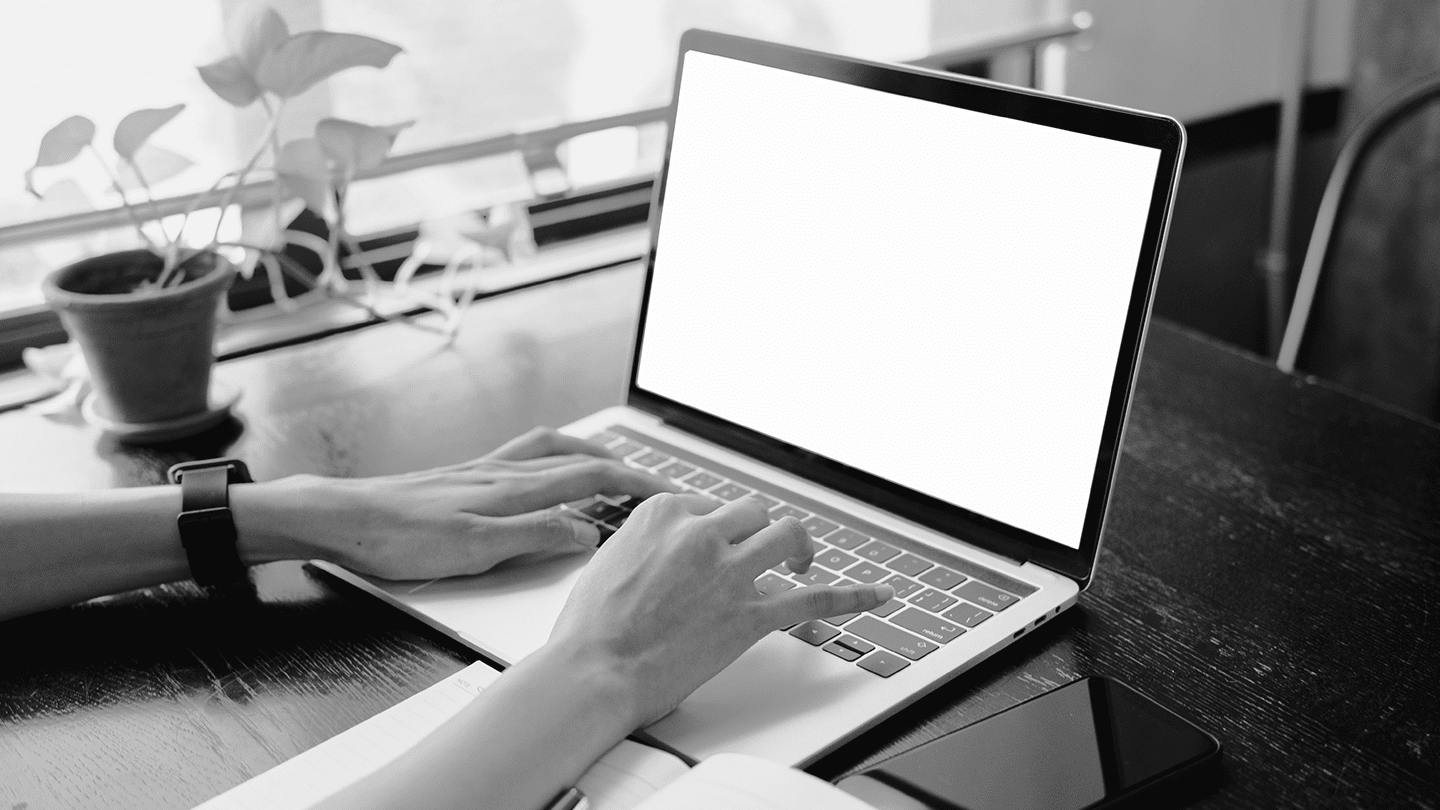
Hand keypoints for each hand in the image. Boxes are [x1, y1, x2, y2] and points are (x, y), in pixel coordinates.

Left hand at [239, 427, 677, 579]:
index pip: (590, 479)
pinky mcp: (462, 478)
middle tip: (649, 478)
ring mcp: (481, 472)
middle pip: (575, 457)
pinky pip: (522, 458)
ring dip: (586, 454)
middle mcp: (502, 472)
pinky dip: (550, 458)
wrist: (342, 518)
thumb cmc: (398, 537)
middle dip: (620, 464)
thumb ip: (535, 538)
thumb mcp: (474, 550)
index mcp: (512, 489)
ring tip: (608, 465)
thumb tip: (587, 531)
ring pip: (549, 451)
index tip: (666, 493)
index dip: (634, 484)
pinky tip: (542, 474)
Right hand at [549, 493, 894, 726]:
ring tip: (802, 560)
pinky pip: (814, 598)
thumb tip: (659, 552)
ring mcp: (730, 572)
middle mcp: (701, 533)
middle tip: (759, 553)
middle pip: (752, 512)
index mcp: (663, 514)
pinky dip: (852, 595)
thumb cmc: (589, 628)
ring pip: (787, 535)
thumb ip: (645, 546)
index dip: (717, 528)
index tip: (716, 545)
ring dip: (799, 546)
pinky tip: (876, 594)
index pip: (709, 503)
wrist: (594, 669)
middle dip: (758, 531)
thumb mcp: (609, 560)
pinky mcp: (751, 614)